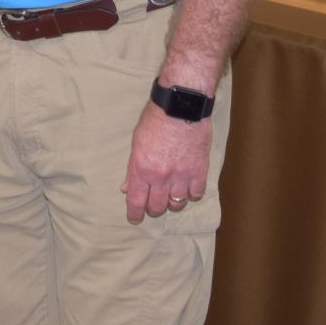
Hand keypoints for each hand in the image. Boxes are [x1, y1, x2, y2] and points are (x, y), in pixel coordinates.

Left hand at [122, 103, 210, 224]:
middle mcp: (160, 177)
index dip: (135, 214)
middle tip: (154, 204)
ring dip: (173, 202)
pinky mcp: (199, 171)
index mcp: (141, 169)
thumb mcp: (137, 142)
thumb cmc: (156, 119)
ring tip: (172, 194)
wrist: (181, 105)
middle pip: (156, 207)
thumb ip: (133, 168)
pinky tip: (189, 186)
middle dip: (153, 209)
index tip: (135, 218)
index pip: (135, 201)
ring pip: (177, 204)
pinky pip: (196, 194)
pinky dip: (192, 193)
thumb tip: (126, 187)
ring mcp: (181, 176)